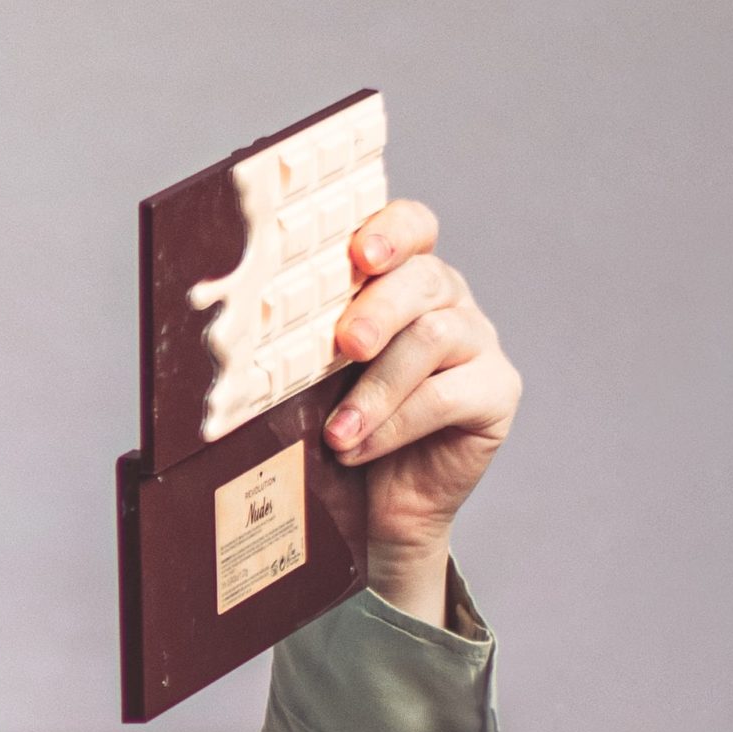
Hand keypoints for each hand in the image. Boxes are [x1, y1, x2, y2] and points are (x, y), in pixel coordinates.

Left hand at [324, 199, 522, 558]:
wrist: (371, 503)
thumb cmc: (335, 425)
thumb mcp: (308, 375)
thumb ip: (297, 339)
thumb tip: (236, 317)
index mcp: (400, 279)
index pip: (412, 228)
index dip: (390, 231)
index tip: (358, 253)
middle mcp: (446, 301)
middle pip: (423, 279)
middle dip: (377, 310)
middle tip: (343, 345)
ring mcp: (477, 343)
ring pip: (434, 337)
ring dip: (375, 387)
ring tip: (336, 432)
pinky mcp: (496, 391)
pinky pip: (448, 395)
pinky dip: (395, 423)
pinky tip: (357, 448)